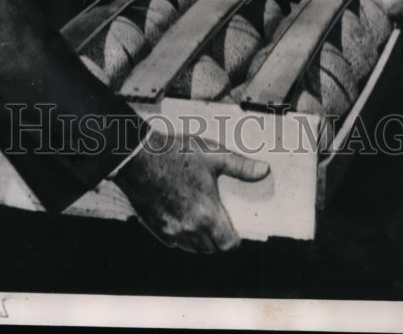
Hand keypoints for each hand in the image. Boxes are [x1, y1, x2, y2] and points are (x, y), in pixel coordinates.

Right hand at [113, 132, 268, 252]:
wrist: (138, 157)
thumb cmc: (175, 154)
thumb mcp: (212, 154)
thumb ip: (240, 166)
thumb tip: (263, 170)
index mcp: (207, 214)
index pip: (228, 244)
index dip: (234, 240)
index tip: (233, 231)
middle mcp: (191, 228)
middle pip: (211, 248)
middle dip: (217, 239)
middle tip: (217, 222)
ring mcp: (172, 230)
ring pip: (192, 248)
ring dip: (199, 241)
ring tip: (200, 222)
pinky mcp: (156, 228)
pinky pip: (174, 242)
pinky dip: (180, 236)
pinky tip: (180, 219)